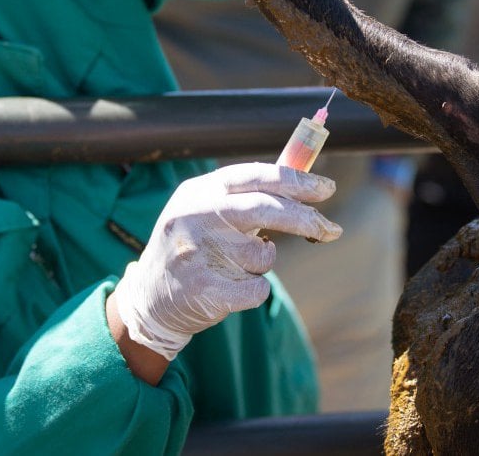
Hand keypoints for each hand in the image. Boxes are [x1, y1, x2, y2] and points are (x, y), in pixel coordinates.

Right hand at [113, 163, 339, 360]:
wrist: (147, 302)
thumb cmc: (193, 249)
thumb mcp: (208, 211)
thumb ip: (249, 196)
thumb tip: (306, 182)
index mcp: (199, 191)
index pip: (256, 176)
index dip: (296, 181)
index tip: (327, 188)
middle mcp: (195, 216)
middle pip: (265, 209)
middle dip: (305, 219)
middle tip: (332, 230)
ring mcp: (197, 253)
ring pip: (263, 256)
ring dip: (261, 264)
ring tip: (232, 268)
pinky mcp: (203, 289)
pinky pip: (257, 290)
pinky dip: (254, 292)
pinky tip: (228, 290)